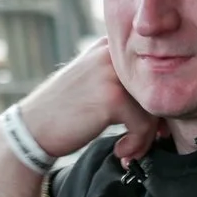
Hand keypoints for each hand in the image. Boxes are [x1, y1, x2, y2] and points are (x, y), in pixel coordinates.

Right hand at [17, 40, 161, 164]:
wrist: (32, 129)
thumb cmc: (64, 111)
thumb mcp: (92, 80)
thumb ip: (121, 79)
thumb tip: (163, 100)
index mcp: (109, 46)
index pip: (151, 70)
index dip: (154, 100)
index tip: (150, 125)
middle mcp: (111, 53)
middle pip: (154, 88)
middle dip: (154, 122)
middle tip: (141, 143)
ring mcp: (112, 74)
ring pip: (153, 108)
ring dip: (146, 137)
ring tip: (129, 150)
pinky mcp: (113, 98)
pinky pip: (144, 125)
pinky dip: (137, 144)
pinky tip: (120, 151)